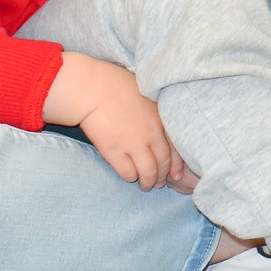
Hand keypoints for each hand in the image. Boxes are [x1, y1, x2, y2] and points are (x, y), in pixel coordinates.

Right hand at [45, 53, 183, 188]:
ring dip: (148, 182)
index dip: (177, 165)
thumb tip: (159, 122)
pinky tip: (130, 176)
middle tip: (159, 183)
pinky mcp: (115, 152)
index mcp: (160, 119)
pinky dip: (131, 177)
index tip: (177, 175)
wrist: (93, 89)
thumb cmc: (116, 85)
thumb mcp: (146, 94)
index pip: (176, 148)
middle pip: (163, 163)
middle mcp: (151, 134)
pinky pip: (128, 173)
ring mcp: (134, 144)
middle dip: (162, 177)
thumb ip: (155, 111)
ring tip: (145, 186)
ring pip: (148, 172)